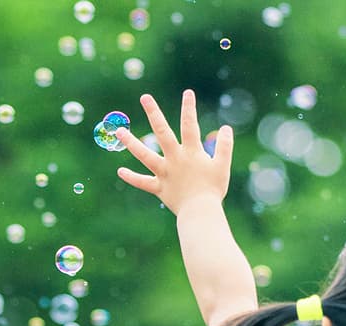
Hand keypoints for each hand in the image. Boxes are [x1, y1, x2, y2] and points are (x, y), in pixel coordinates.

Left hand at [114, 90, 232, 214]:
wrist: (201, 212)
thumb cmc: (214, 190)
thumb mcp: (222, 167)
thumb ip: (225, 147)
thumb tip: (226, 128)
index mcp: (191, 153)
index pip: (190, 126)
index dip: (189, 108)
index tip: (187, 93)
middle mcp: (175, 159)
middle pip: (162, 132)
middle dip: (154, 113)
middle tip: (145, 97)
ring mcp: (165, 173)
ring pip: (145, 155)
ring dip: (131, 142)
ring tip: (119, 131)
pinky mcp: (159, 188)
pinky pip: (143, 182)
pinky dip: (132, 178)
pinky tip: (120, 171)